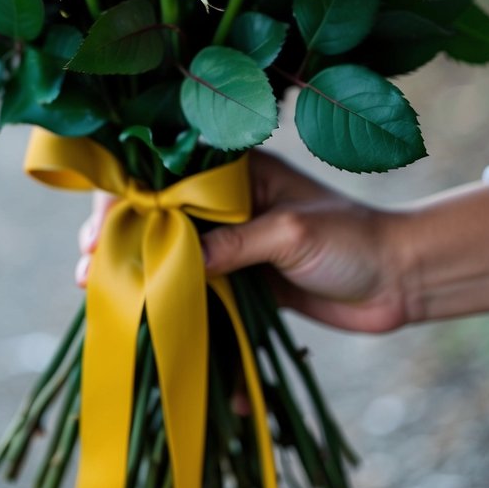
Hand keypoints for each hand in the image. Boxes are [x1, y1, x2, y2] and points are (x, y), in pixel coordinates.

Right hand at [74, 152, 406, 330]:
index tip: (98, 229)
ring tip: (96, 292)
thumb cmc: (352, 241)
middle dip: (119, 238)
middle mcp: (227, 200)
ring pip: (169, 253)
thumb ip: (232, 245)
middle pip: (157, 214)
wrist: (400, 280)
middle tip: (88, 270)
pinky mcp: (241, 278)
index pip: (166, 174)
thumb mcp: (290, 234)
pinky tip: (142, 317)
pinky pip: (196, 288)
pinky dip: (170, 302)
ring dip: (136, 271)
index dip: (126, 199)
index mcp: (237, 170)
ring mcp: (231, 241)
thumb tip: (171, 262)